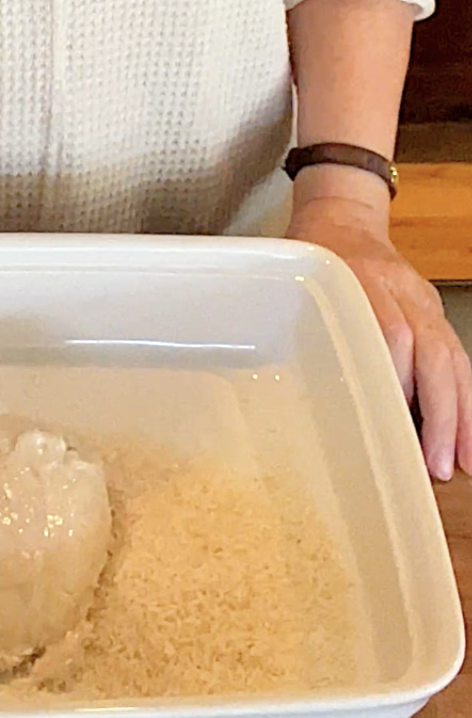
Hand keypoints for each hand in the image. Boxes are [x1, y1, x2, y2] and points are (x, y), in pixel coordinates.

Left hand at [287, 193, 471, 480]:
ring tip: (462, 462)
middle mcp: (401, 293)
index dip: (396, 380)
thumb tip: (305, 391)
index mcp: (360, 283)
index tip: (394, 425)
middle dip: (438, 414)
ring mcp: (423, 303)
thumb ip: (306, 327)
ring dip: (461, 415)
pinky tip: (468, 434)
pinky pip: (458, 357)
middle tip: (434, 464)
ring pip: (452, 360)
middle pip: (431, 354)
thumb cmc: (313, 260)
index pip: (389, 333)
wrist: (344, 219)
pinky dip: (465, 398)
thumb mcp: (298, 286)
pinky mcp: (434, 313)